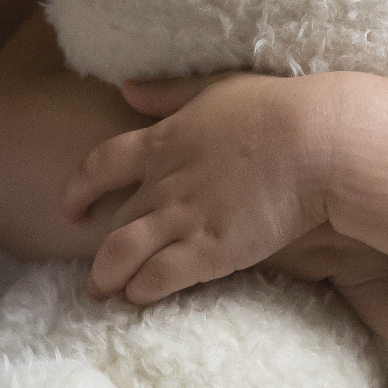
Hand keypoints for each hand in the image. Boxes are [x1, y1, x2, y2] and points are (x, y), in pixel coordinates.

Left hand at [62, 72, 344, 305]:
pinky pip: (157, 278)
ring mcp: (182, 219)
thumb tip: (126, 88)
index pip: (100, 166)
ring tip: (103, 294)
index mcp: (162, 141)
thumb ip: (168, 93)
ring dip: (107, 278)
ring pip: (121, 256)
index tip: (71, 208)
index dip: (79, 189)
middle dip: (98, 251)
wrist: (316, 143)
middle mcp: (163, 183)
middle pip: (112, 221)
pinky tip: (139, 299)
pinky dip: (141, 291)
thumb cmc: (276, 108)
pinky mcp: (208, 251)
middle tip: (94, 273)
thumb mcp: (215, 88)